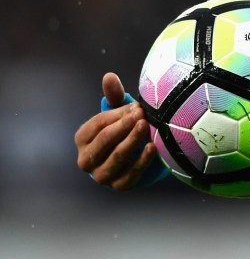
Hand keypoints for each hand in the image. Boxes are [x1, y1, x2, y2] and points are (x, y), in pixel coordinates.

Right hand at [75, 72, 155, 189]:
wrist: (138, 154)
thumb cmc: (125, 128)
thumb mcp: (119, 112)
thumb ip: (114, 95)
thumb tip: (110, 76)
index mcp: (83, 138)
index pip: (98, 124)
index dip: (117, 114)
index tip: (136, 106)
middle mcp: (86, 159)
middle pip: (105, 141)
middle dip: (124, 126)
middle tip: (142, 114)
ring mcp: (101, 175)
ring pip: (116, 158)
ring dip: (132, 141)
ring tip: (146, 126)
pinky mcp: (119, 185)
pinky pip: (130, 175)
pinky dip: (142, 161)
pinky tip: (153, 147)